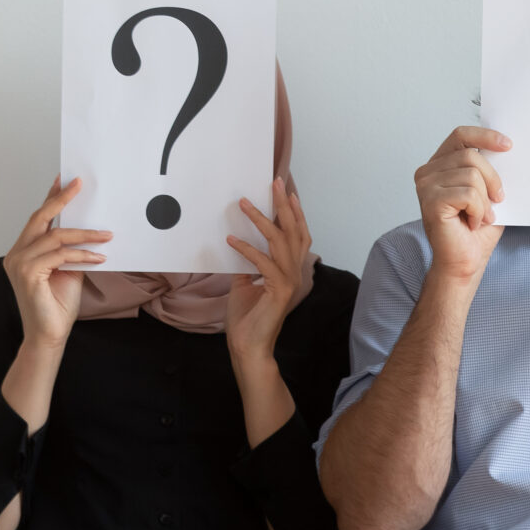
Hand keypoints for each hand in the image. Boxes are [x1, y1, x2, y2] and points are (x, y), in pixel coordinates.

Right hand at [2, 177, 109, 346]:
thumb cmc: (58, 305)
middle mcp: (16, 253)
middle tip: (79, 184)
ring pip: (55, 237)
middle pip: (39, 218)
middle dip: (60, 199)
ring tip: (108, 235)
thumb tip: (89, 233)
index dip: (51, 198)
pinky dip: (82, 255)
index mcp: (23, 251)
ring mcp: (19, 262)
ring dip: (85, 235)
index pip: (38, 219)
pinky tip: (99, 257)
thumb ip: (72, 252)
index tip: (64, 181)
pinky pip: (60, 255)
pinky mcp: (27, 273)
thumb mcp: (69, 272)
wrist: (50, 334)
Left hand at [225, 177, 314, 362]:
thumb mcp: (244, 283)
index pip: (298, 236)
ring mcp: (289, 281)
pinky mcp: (279, 291)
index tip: (286, 192)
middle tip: (275, 182)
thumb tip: (238, 243)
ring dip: (261, 220)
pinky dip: (247, 250)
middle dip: (284, 206)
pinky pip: (263, 263)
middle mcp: (295, 273)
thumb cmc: (247, 318)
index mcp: (290, 271)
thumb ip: (247, 265)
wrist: (249, 346)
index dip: (295, 213)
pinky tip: (231, 240)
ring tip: (244, 203)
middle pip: (294, 232)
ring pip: (280, 242)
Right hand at [415, 127, 510, 285]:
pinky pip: (468, 194)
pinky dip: (478, 211)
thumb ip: (491, 170)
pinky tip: (472, 223)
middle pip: (471, 155)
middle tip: (497, 201)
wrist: (465, 263)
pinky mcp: (431, 201)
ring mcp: (426, 186)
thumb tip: (508, 149)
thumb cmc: (477, 230)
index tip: (508, 145)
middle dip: (493, 179)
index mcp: (440, 165)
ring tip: (480, 217)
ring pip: (472, 175)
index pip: (460, 136)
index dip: (485, 136)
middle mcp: (427, 172)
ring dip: (485, 201)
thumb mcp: (489, 193)